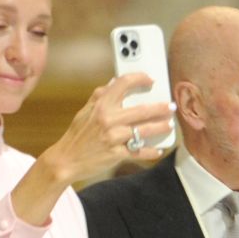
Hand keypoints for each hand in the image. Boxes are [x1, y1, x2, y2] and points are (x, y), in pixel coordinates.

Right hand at [41, 73, 173, 181]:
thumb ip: (100, 96)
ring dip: (161, 127)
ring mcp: (114, 137)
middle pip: (142, 110)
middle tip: (171, 106)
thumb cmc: (78, 134)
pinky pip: (140, 152)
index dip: (139, 78)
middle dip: (160, 108)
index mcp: (101, 105)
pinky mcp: (117, 154)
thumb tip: (115, 83)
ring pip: (145, 131)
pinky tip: (158, 149)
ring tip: (169, 125)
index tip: (150, 79)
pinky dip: (151, 151)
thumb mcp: (86, 110)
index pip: (122, 83)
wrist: (67, 159)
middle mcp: (108, 119)